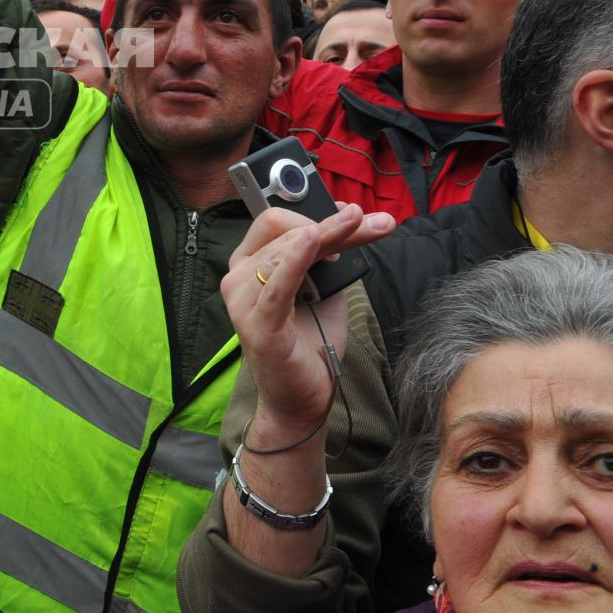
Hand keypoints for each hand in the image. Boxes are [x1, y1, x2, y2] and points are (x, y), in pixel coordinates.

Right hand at [221, 203, 393, 434]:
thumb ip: (327, 255)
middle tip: (374, 224)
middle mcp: (238, 278)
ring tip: (364, 230)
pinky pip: (277, 285)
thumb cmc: (311, 342)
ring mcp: (243, 301)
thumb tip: (348, 219)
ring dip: (330, 236)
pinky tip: (312, 241)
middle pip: (285, 231)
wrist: (303, 397)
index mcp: (248, 265)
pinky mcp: (258, 324)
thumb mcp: (325, 287)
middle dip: (333, 225)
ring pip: (286, 250)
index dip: (317, 215)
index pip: (276, 222)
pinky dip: (295, 260)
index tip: (357, 218)